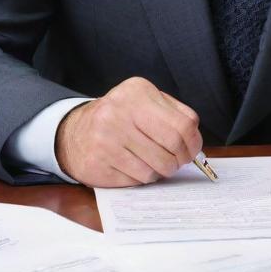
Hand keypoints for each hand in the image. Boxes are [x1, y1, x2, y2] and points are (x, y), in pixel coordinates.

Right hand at [55, 77, 202, 186]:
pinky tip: (135, 167)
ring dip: (162, 171)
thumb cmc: (120, 118)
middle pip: (173, 146)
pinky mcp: (98, 163)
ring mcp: (106, 139)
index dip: (194, 142)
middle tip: (177, 161)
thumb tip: (196, 142)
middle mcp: (118, 113)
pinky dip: (143, 177)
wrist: (74, 132)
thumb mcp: (145, 101)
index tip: (192, 150)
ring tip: (154, 162)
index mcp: (136, 92)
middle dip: (180, 159)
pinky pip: (138, 179)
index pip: (183, 124)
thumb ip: (173, 114)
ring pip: (156, 167)